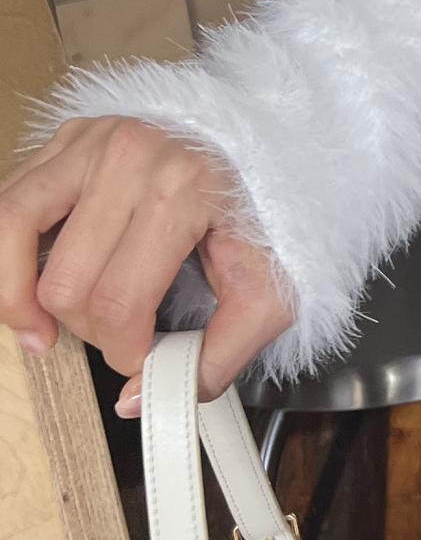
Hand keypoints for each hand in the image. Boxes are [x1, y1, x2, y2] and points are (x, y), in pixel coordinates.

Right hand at [0, 117, 294, 405]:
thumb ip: (218, 355)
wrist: (274, 149)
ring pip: (11, 231)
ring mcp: (91, 140)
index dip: (121, 349)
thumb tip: (136, 400)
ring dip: (19, 296)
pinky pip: (6, 202)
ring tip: (38, 329)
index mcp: (182, 190)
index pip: (118, 301)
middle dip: (85, 329)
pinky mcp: (65, 139)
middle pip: (67, 282)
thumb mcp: (269, 292)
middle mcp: (129, 156)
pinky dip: (5, 254)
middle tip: (115, 333)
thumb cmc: (267, 218)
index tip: (139, 356)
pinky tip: (26, 285)